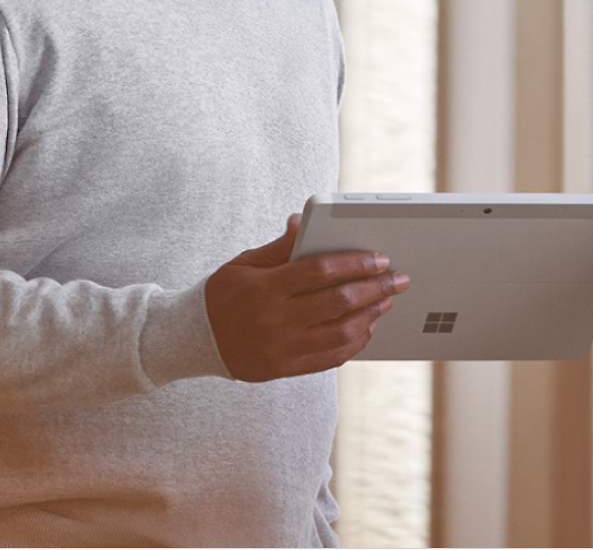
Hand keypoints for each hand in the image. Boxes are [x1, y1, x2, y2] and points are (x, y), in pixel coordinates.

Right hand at [205, 214, 409, 381]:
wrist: (193, 339)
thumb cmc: (223, 294)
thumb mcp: (245, 263)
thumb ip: (280, 248)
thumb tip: (303, 223)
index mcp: (266, 288)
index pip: (320, 272)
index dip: (354, 264)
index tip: (380, 258)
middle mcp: (276, 320)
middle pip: (337, 303)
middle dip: (375, 289)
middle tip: (398, 279)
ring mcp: (282, 348)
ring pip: (340, 334)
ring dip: (370, 316)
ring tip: (386, 301)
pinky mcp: (285, 369)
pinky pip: (330, 359)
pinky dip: (354, 343)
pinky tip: (367, 328)